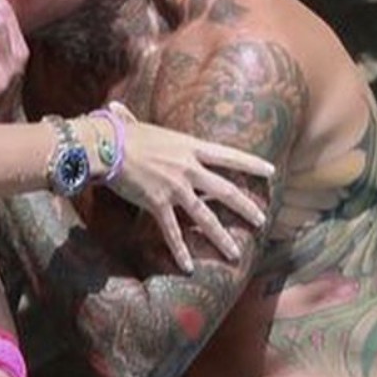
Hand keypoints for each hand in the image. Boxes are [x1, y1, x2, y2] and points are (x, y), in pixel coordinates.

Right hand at [103, 102, 274, 272]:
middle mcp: (188, 168)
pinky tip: (189, 267)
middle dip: (246, 207)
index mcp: (189, 146)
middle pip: (226, 190)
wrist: (106, 146)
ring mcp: (175, 188)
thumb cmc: (119, 133)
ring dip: (220, 237)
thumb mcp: (136, 124)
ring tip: (234, 253)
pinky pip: (172, 232)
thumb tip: (117, 109)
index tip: (271, 171)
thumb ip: (133, 119)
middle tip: (261, 221)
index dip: (251, 164)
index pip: (229, 155)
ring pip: (205, 217)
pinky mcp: (158, 203)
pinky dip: (180, 251)